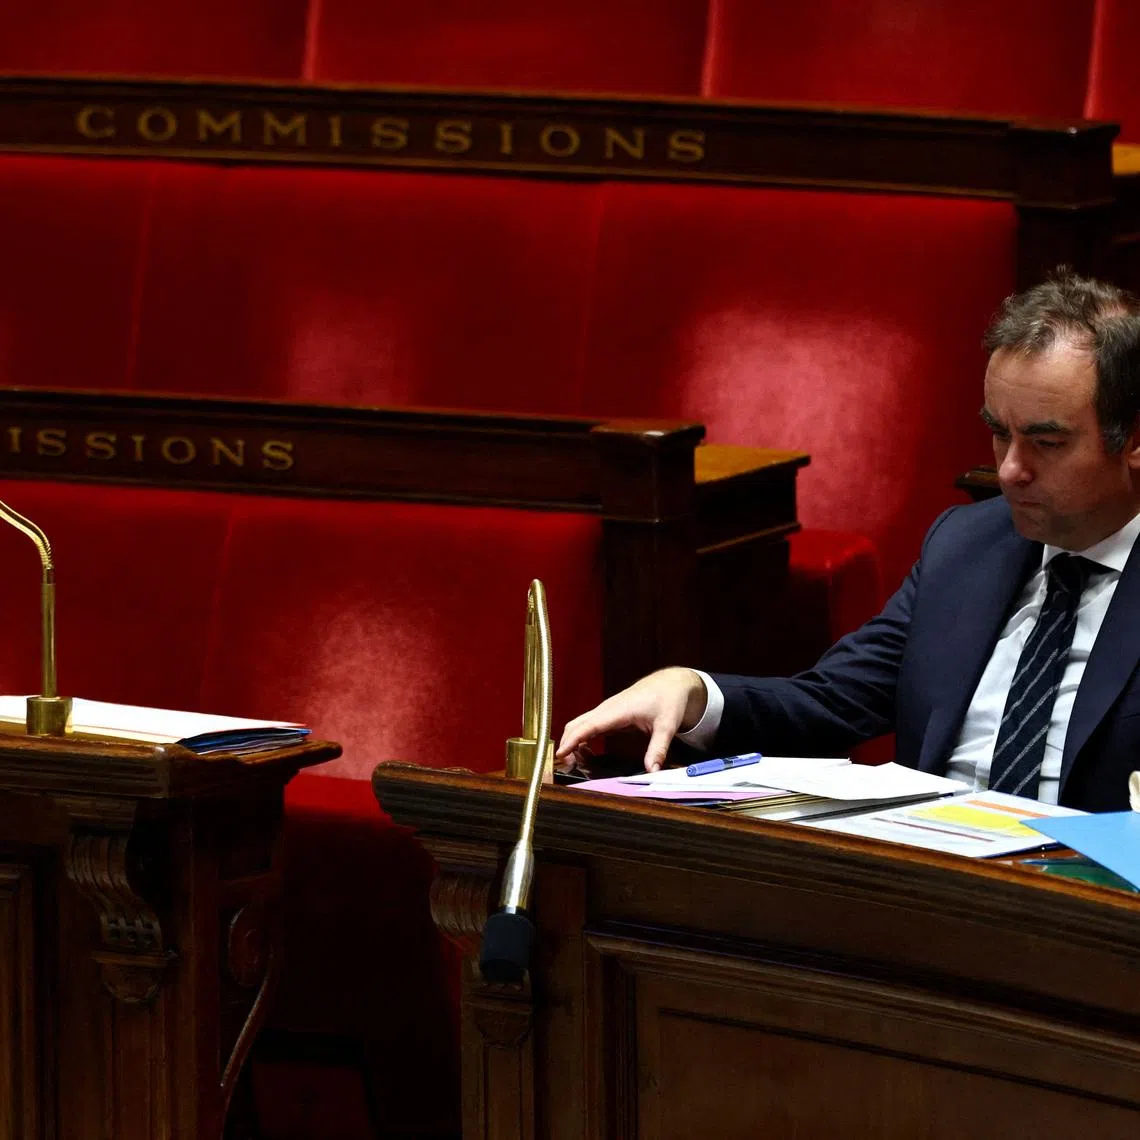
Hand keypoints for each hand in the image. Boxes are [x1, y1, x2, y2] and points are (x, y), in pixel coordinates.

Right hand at [556, 667, 707, 772]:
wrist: (670, 684)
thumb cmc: (668, 700)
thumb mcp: (667, 725)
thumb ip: (658, 748)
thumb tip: (652, 770)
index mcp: (618, 710)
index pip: (588, 725)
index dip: (572, 740)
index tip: (560, 754)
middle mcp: (607, 709)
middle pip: (576, 725)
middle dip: (566, 744)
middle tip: (566, 767)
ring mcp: (606, 711)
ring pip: (579, 725)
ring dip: (571, 742)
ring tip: (572, 763)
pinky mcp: (608, 715)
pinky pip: (587, 726)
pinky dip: (580, 739)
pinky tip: (583, 753)